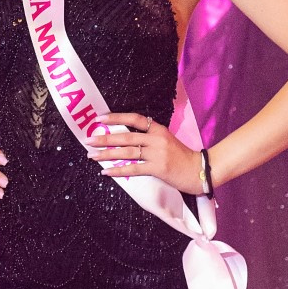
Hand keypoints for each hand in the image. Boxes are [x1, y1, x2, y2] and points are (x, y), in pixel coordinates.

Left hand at [88, 113, 202, 192]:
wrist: (199, 170)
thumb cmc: (182, 157)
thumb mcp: (167, 141)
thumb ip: (150, 138)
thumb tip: (127, 140)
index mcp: (159, 129)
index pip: (134, 118)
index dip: (116, 117)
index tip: (99, 118)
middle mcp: (156, 139)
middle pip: (126, 136)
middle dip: (104, 138)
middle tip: (88, 140)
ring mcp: (157, 154)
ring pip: (127, 152)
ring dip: (107, 154)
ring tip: (92, 155)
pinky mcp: (158, 168)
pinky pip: (133, 169)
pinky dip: (118, 170)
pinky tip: (106, 171)